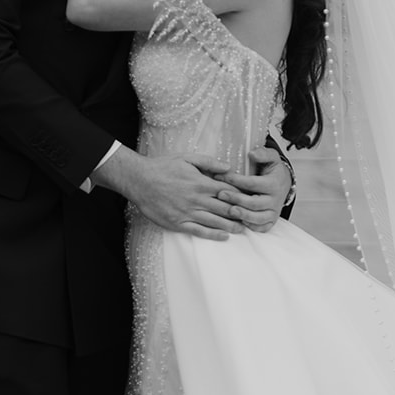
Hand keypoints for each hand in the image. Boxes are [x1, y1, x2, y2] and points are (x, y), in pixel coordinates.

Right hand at [92, 148, 244, 239]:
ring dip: (231, 226)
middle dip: (240, 213)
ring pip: (215, 222)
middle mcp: (197, 199)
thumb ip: (208, 162)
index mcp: (200, 183)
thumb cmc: (163, 166)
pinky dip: (213, 235)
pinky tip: (224, 236)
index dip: (240, 195)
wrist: (140, 180)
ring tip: (244, 230)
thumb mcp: (187, 158)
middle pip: (224, 208)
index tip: (252, 199)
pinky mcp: (178, 223)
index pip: (227, 190)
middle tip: (253, 218)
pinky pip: (199, 231)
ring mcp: (188, 213)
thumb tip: (228, 168)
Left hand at [214, 147, 292, 232]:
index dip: (236, 180)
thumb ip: (262, 153)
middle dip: (236, 199)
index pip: (252, 183)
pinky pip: (261, 227)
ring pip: (257, 218)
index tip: (221, 176)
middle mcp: (275, 200)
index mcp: (274, 183)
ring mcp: (273, 212)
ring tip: (229, 210)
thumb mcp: (271, 157)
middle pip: (254, 203)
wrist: (284, 183)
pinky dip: (250, 225)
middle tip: (221, 194)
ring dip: (242, 215)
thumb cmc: (273, 170)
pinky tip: (238, 220)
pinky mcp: (271, 221)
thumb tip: (251, 154)